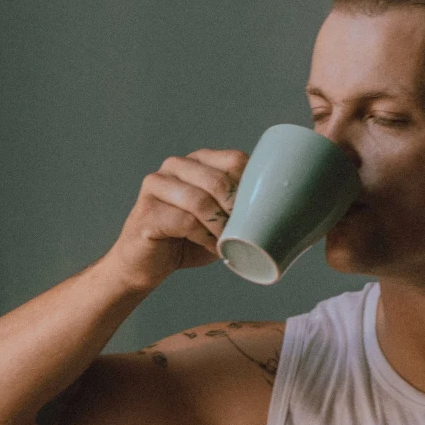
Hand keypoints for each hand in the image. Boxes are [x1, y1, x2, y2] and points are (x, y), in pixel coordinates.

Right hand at [105, 149, 249, 292]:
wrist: (145, 264)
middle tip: (245, 232)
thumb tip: (279, 210)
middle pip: (218, 180)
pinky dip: (205, 238)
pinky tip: (212, 248)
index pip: (234, 160)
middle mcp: (175, 167)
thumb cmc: (187, 241)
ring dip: (220, 227)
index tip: (259, 213)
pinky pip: (185, 221)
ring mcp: (157, 185)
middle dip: (236, 209)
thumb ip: (238, 209)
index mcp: (196, 162)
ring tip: (228, 243)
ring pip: (200, 200)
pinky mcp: (147, 211)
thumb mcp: (219, 222)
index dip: (252, 187)